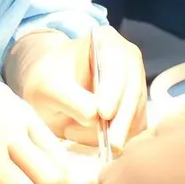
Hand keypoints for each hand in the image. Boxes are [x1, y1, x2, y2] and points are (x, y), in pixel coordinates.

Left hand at [5, 26, 146, 150]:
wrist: (50, 91)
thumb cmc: (47, 81)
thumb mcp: (48, 88)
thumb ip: (71, 100)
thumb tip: (94, 117)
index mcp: (105, 40)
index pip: (116, 62)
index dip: (113, 88)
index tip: (103, 113)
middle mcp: (127, 58)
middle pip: (133, 89)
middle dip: (122, 118)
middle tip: (110, 143)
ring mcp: (135, 82)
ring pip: (137, 111)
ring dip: (115, 131)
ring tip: (73, 133)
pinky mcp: (136, 106)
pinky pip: (135, 126)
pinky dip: (118, 138)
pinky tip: (87, 138)